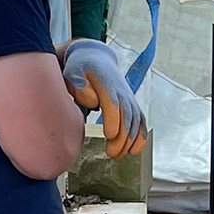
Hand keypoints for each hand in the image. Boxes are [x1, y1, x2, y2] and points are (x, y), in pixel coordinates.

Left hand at [62, 39, 145, 156]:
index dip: (114, 119)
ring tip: (119, 156)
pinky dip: (141, 136)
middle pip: (127, 116)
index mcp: (107, 83)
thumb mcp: (72, 71)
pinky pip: (140, 121)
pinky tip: (135, 151)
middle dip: (122, 137)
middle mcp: (122, 92)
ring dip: (130, 141)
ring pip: (136, 121)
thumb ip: (78, 85)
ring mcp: (128, 98)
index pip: (114, 103)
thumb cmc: (80, 68)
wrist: (94, 58)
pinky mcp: (131, 104)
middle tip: (110, 153)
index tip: (109, 135)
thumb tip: (92, 101)